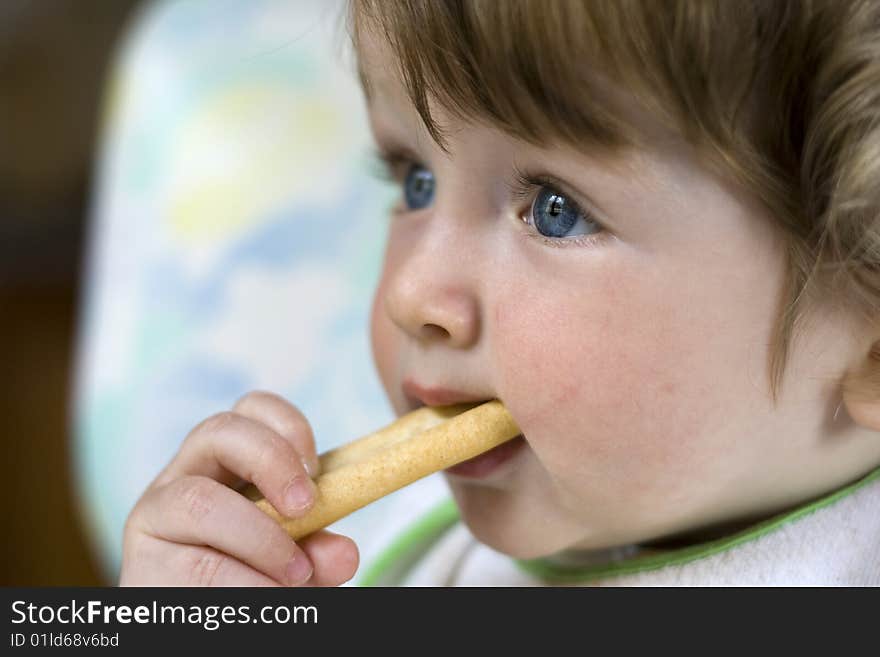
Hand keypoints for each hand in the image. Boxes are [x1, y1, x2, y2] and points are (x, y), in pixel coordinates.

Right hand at [119, 391, 358, 585]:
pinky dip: (245, 584)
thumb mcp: (293, 561)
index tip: (317, 468)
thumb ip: (318, 551)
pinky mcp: (144, 565)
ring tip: (297, 575)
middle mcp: (184, 476)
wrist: (203, 626)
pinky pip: (197, 565)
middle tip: (305, 507)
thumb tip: (343, 555)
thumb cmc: (250, 585)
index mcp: (226, 463)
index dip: (287, 424)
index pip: (251, 409)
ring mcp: (156, 517)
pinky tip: (268, 599)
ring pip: (201, 501)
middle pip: (219, 431)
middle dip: (272, 460)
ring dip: (262, 539)